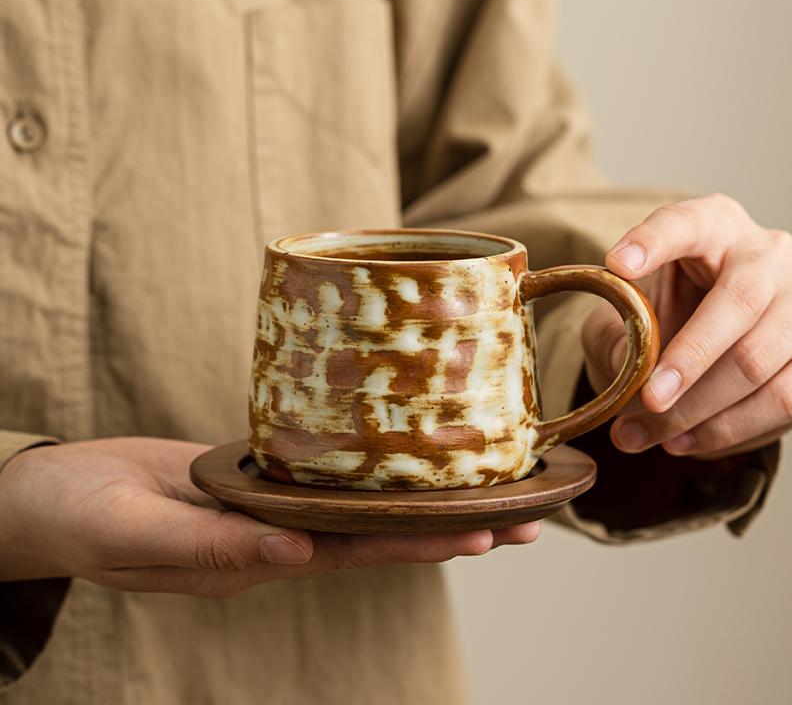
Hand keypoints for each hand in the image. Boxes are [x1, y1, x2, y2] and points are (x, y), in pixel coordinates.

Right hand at [0, 438, 539, 596]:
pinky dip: (364, 461)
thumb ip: (215, 549)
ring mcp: (266, 504)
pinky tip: (396, 448)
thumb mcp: (137, 535)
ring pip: (357, 500)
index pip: (358, 555)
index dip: (424, 544)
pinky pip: (320, 469)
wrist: (51, 496)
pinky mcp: (253, 472)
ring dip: (418, 492)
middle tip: (523, 513)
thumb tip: (296, 556)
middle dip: (449, 524)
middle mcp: (274, 536)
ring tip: (483, 480)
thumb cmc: (81, 519)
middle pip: (377, 532)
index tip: (490, 532)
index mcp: (254, 559)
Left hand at [582, 193, 791, 458]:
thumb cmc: (659, 313)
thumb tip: (629, 374)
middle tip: (646, 399)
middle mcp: (765, 256)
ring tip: (646, 436)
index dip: (652, 242)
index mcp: (711, 225)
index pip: (684, 223)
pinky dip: (729, 429)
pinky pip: (785, 399)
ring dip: (699, 411)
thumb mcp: (623, 314)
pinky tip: (684, 443)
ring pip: (759, 362)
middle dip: (687, 360)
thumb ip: (618, 335)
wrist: (705, 335)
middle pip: (736, 304)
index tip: (617, 265)